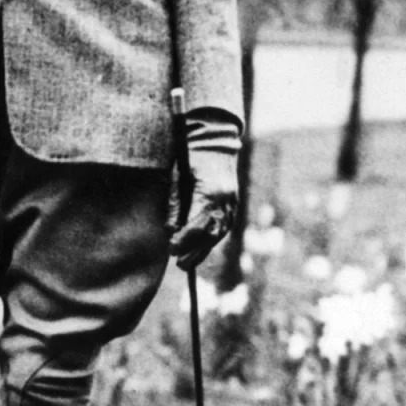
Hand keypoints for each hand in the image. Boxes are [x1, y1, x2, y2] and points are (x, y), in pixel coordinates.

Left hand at [168, 150, 237, 270]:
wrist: (215, 142)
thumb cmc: (191, 158)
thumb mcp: (176, 178)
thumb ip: (175, 205)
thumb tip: (171, 230)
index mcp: (210, 193)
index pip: (197, 226)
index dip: (184, 241)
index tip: (172, 249)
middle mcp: (225, 201)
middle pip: (210, 235)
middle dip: (194, 251)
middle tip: (180, 264)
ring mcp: (232, 203)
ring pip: (219, 234)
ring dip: (203, 250)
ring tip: (189, 263)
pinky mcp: (234, 204)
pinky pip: (224, 227)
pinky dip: (212, 239)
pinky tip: (202, 247)